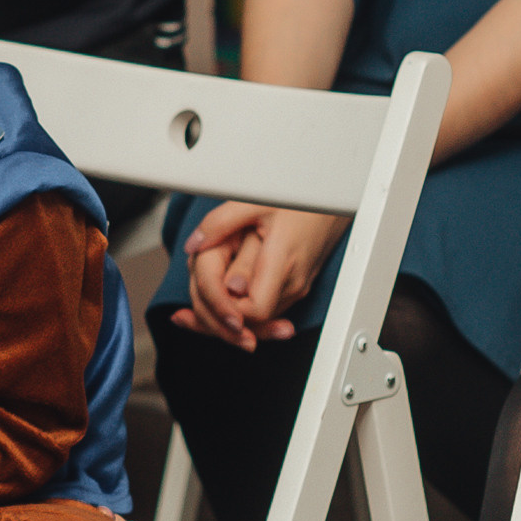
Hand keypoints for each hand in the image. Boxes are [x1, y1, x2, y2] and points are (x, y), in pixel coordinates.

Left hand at [176, 203, 348, 347]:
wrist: (337, 198)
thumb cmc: (302, 197)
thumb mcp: (254, 202)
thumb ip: (221, 223)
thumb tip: (194, 245)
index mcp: (283, 262)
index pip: (254, 310)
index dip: (227, 314)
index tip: (203, 306)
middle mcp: (292, 282)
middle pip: (253, 323)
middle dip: (217, 323)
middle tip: (182, 319)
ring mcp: (296, 287)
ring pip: (259, 320)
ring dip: (226, 319)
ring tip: (188, 318)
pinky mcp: (296, 285)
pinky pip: (267, 310)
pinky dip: (241, 312)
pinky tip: (216, 307)